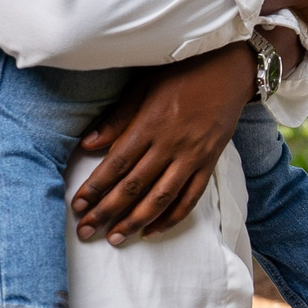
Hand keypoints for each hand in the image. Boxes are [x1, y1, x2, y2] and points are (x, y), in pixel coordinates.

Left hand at [70, 44, 250, 241]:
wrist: (230, 70)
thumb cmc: (182, 73)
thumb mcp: (144, 87)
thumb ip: (117, 119)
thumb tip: (87, 144)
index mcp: (151, 124)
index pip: (116, 164)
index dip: (95, 187)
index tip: (78, 205)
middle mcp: (171, 144)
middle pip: (134, 186)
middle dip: (107, 211)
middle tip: (87, 230)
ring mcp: (193, 157)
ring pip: (161, 197)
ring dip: (136, 221)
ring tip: (115, 238)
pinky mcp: (210, 163)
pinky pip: (190, 198)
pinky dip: (172, 218)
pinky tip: (153, 231)